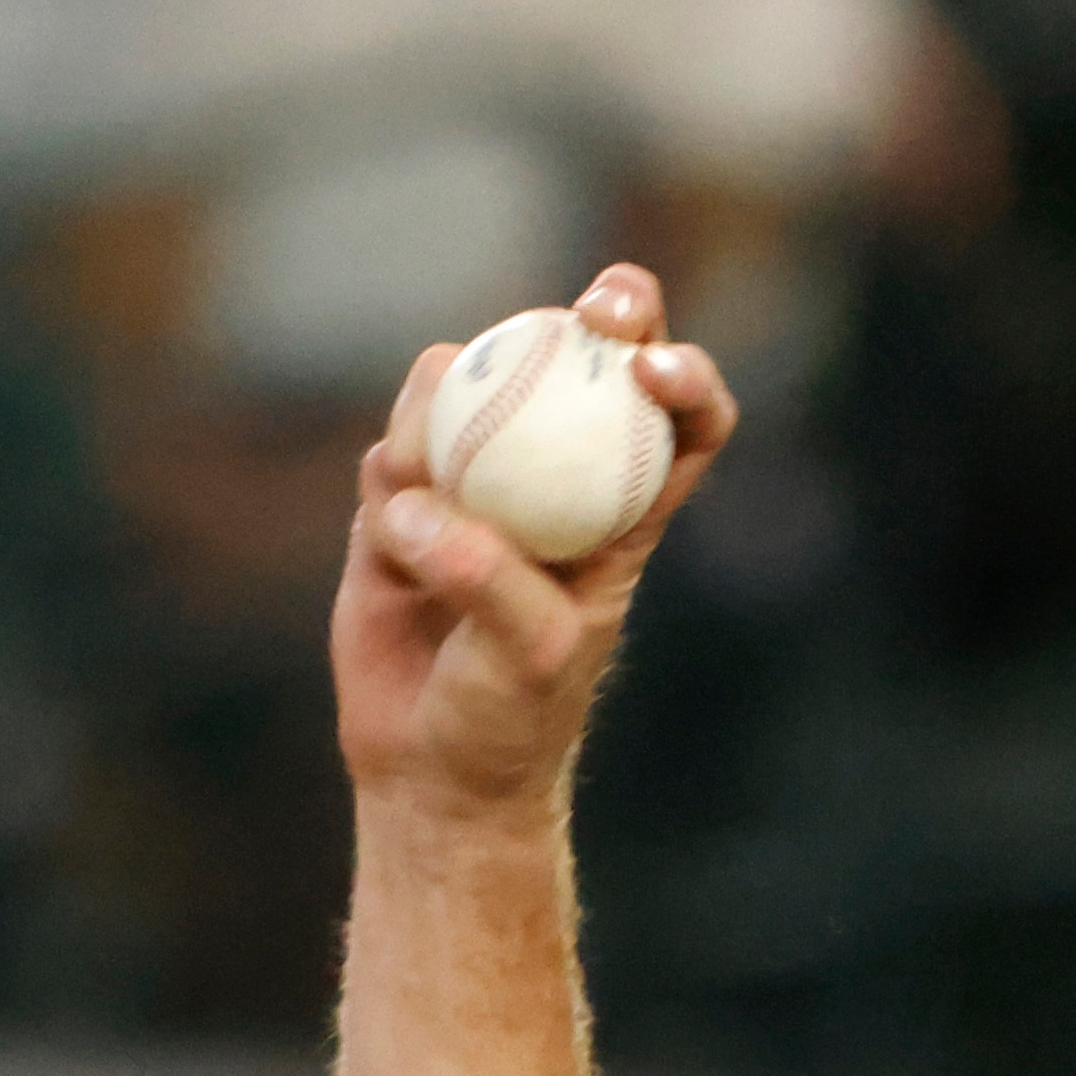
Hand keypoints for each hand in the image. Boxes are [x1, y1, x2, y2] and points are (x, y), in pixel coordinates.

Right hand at [333, 263, 737, 820]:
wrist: (429, 763)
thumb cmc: (509, 716)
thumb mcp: (527, 656)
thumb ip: (488, 578)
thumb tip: (423, 506)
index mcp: (625, 511)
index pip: (682, 424)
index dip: (684, 376)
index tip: (652, 367)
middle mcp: (559, 476)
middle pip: (589, 360)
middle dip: (599, 312)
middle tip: (587, 314)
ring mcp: (478, 476)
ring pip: (469, 383)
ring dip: (447, 413)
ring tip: (428, 500)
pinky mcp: (402, 494)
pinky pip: (394, 447)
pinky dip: (390, 473)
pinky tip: (391, 537)